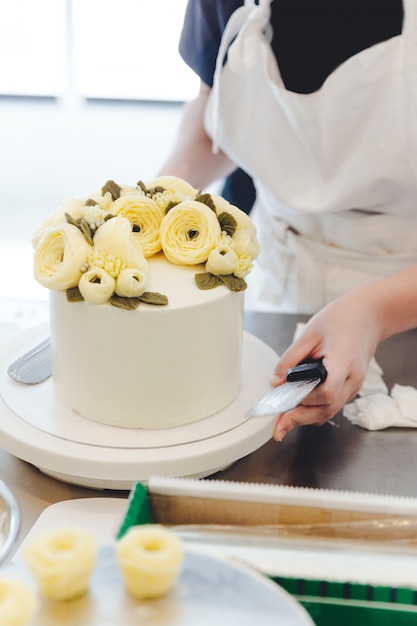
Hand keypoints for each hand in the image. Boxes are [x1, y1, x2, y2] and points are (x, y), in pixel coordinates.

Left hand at [270, 291, 381, 440]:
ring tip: (284, 418)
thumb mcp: (308, 334)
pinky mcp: (351, 387)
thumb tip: (275, 382)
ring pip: (330, 411)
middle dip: (301, 418)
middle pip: (327, 408)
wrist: (367, 316)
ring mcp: (355, 385)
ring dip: (307, 417)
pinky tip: (299, 408)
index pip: (327, 392)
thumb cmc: (340, 320)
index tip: (284, 402)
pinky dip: (316, 410)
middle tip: (279, 424)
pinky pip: (333, 405)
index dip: (304, 400)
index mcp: (343, 361)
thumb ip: (290, 359)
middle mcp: (353, 378)